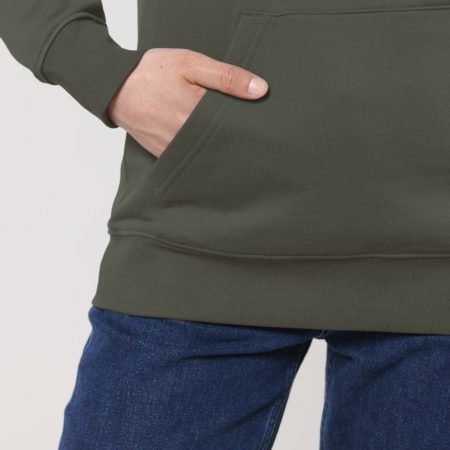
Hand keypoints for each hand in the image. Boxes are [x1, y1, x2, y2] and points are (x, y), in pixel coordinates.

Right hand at [107, 48, 268, 156]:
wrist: (116, 89)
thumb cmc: (153, 73)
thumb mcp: (191, 64)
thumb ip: (227, 77)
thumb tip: (261, 89)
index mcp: (198, 114)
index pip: (234, 128)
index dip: (248, 128)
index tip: (261, 128)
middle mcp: (188, 137)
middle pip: (222, 144)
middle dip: (235, 141)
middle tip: (251, 139)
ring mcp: (176, 149)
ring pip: (207, 155)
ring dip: (218, 150)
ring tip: (230, 143)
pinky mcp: (165, 155)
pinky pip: (189, 160)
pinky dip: (199, 155)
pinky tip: (207, 148)